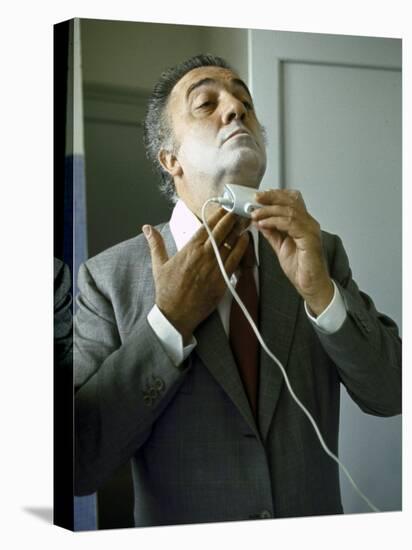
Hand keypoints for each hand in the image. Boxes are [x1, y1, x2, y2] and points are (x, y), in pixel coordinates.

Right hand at [143, 209, 249, 342]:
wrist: (176, 314)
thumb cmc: (167, 291)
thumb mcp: (158, 265)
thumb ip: (156, 244)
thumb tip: (147, 228)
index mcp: (188, 250)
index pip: (206, 227)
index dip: (217, 215)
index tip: (225, 207)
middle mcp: (203, 255)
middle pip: (220, 231)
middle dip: (230, 218)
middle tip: (238, 209)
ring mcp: (214, 267)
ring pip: (230, 243)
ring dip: (238, 230)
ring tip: (245, 221)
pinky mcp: (222, 279)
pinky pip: (235, 260)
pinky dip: (242, 248)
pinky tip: (246, 240)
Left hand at [251, 189, 333, 315]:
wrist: (311, 286)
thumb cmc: (301, 268)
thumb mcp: (280, 246)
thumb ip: (272, 233)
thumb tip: (260, 221)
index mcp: (303, 223)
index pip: (291, 201)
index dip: (275, 195)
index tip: (259, 197)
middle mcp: (309, 224)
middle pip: (291, 201)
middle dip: (271, 197)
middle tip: (255, 199)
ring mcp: (310, 230)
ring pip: (290, 210)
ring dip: (269, 210)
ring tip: (255, 214)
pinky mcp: (309, 239)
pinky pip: (291, 224)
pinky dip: (275, 222)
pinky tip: (264, 224)